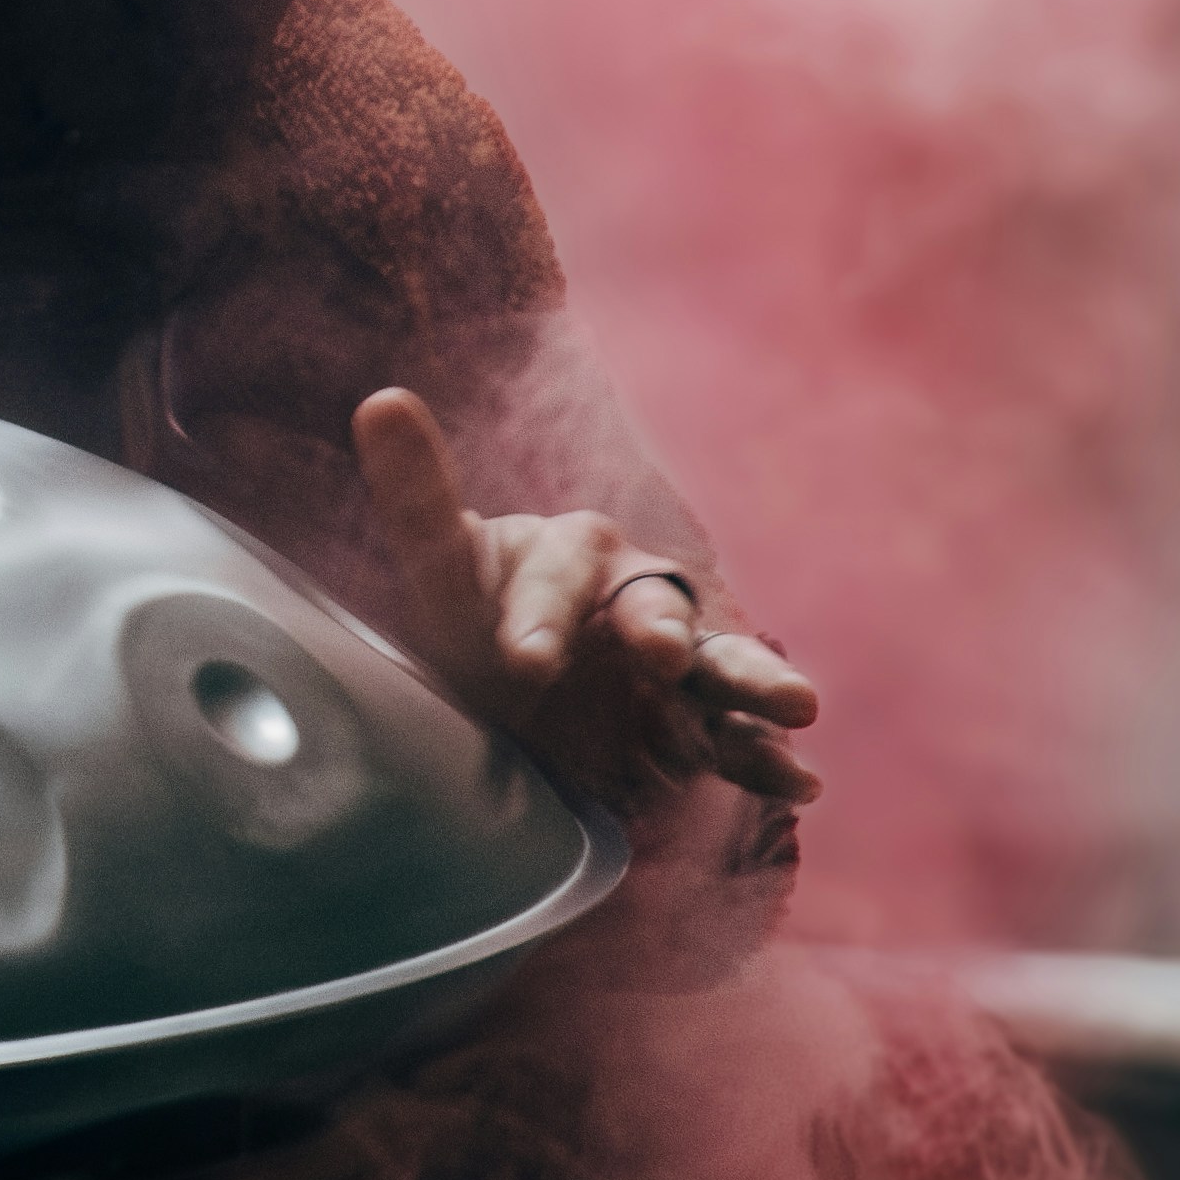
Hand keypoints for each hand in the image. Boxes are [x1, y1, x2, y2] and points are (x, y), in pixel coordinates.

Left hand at [349, 385, 820, 816]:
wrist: (517, 711)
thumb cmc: (477, 632)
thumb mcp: (442, 586)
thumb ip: (419, 507)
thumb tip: (381, 398)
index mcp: (561, 556)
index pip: (552, 572)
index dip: (541, 612)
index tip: (526, 661)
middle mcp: (626, 596)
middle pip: (651, 607)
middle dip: (657, 633)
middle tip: (659, 656)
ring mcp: (672, 661)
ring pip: (717, 663)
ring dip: (754, 680)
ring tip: (797, 704)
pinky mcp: (697, 724)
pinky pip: (737, 736)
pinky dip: (766, 757)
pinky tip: (798, 781)